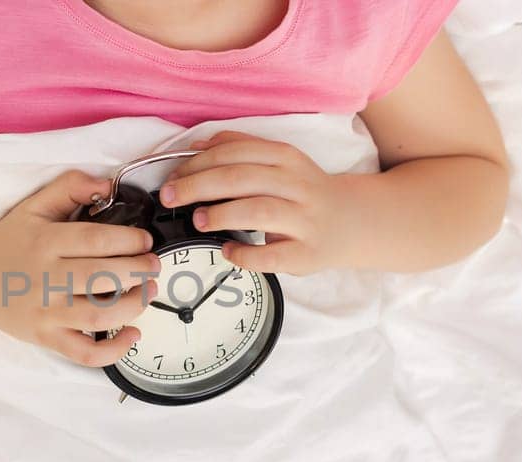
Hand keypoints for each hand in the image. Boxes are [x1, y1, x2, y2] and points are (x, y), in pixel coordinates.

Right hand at [0, 171, 160, 365]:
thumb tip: (107, 184)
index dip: (130, 241)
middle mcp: (45, 278)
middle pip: (103, 277)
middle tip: (153, 266)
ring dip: (134, 305)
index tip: (145, 241)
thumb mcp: (34, 206)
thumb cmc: (9, 241)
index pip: (97, 240)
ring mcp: (45, 312)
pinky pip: (83, 352)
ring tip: (149, 292)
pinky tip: (131, 335)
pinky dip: (113, 350)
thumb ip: (70, 186)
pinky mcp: (45, 337)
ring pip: (99, 315)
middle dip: (139, 271)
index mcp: (45, 242)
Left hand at [159, 131, 364, 274]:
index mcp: (286, 158)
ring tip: (199, 220)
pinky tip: (228, 251)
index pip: (236, 153)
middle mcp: (297, 185)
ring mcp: (304, 219)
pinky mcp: (307, 253)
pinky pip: (272, 255)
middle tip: (171, 198)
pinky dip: (245, 254)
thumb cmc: (302, 192)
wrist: (350, 222)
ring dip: (222, 214)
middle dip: (198, 186)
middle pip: (241, 179)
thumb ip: (240, 149)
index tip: (172, 177)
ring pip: (258, 211)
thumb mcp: (278, 162)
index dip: (198, 163)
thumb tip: (197, 146)